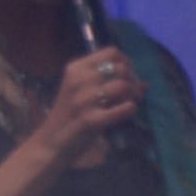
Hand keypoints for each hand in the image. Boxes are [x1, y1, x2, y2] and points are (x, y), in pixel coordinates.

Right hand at [27, 46, 141, 160]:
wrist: (51, 143)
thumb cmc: (69, 117)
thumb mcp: (82, 93)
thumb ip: (109, 84)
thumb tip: (144, 83)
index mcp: (76, 68)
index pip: (112, 52)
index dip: (126, 62)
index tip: (128, 76)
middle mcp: (79, 80)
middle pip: (120, 68)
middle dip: (133, 80)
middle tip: (133, 93)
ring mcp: (84, 100)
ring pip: (123, 85)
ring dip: (134, 94)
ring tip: (131, 103)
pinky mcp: (91, 120)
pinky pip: (124, 108)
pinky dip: (131, 109)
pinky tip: (127, 112)